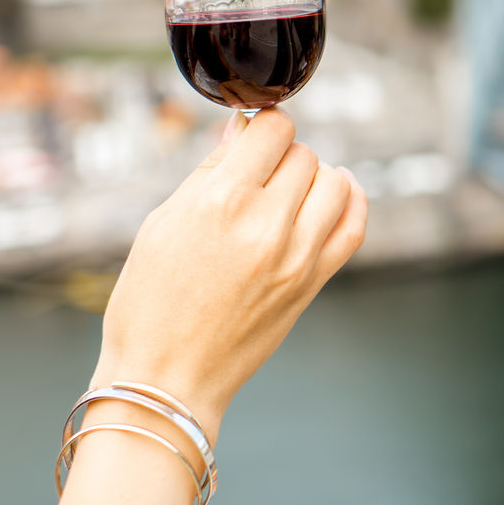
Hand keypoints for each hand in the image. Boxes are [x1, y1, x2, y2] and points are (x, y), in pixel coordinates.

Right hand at [88, 110, 367, 436]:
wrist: (167, 378)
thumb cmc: (150, 305)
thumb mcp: (161, 225)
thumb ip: (210, 171)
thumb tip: (240, 128)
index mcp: (219, 202)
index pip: (271, 130)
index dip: (261, 126)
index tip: (251, 136)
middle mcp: (265, 225)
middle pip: (303, 155)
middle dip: (280, 157)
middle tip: (257, 175)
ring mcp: (296, 256)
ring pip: (334, 182)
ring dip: (313, 177)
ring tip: (288, 190)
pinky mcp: (313, 282)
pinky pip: (354, 226)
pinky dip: (349, 201)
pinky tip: (333, 194)